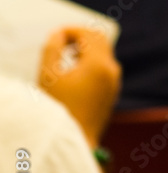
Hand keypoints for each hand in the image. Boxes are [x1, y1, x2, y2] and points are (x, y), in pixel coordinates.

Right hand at [39, 27, 120, 147]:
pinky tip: (74, 68)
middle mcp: (112, 71)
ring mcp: (114, 82)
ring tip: (65, 53)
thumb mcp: (48, 77)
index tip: (55, 35)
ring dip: (86, 48)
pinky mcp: (112, 91)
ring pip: (104, 53)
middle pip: (100, 40)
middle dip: (80, 36)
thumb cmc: (58, 111)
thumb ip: (52, 50)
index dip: (71, 30)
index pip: (89, 34)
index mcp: (99, 65)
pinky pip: (105, 66)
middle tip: (60, 40)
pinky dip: (92, 61)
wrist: (75, 142)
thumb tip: (58, 34)